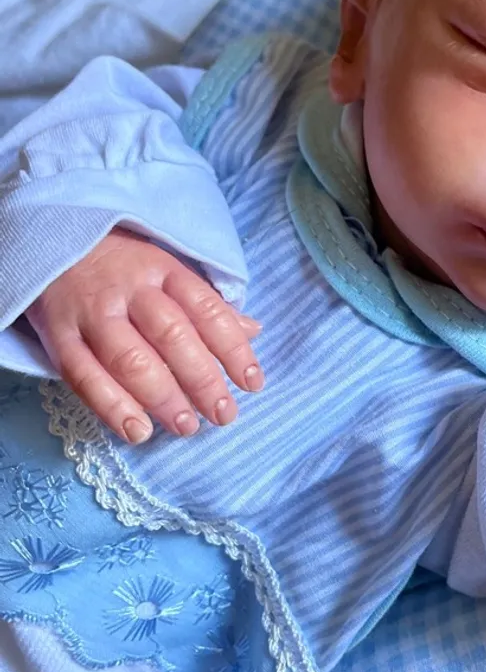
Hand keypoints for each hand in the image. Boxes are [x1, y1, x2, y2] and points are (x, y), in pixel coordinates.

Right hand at [26, 229, 263, 443]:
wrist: (45, 240)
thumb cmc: (119, 264)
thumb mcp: (166, 269)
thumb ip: (206, 304)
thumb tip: (253, 330)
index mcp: (164, 270)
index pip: (207, 310)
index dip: (234, 349)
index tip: (253, 383)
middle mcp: (129, 290)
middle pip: (172, 336)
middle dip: (202, 380)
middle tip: (223, 414)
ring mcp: (92, 313)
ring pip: (130, 359)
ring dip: (163, 398)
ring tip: (187, 426)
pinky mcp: (59, 334)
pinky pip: (84, 375)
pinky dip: (112, 406)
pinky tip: (137, 430)